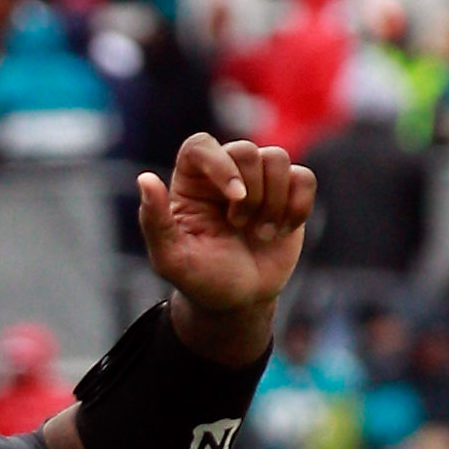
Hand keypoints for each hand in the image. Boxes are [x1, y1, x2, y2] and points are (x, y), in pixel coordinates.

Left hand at [138, 134, 314, 354]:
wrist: (239, 302)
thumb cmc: (201, 280)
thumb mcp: (172, 259)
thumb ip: (155, 221)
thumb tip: (144, 179)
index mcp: (191, 183)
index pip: (200, 145)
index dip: (221, 164)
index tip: (235, 197)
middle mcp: (224, 173)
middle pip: (246, 150)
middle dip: (250, 194)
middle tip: (240, 227)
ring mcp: (259, 180)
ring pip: (278, 159)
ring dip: (273, 203)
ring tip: (260, 234)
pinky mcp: (288, 191)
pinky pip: (304, 177)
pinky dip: (297, 207)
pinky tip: (282, 231)